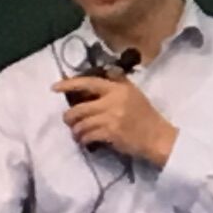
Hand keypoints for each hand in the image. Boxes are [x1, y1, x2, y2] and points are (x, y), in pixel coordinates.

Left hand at [57, 75, 179, 165]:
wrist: (157, 136)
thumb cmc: (145, 114)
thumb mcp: (134, 93)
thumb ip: (118, 82)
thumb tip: (104, 71)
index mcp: (118, 89)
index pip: (89, 83)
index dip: (70, 84)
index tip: (55, 87)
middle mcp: (113, 102)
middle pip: (79, 108)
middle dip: (69, 117)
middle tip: (68, 120)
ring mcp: (111, 118)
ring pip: (81, 124)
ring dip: (76, 131)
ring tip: (78, 133)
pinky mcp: (110, 134)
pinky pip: (87, 136)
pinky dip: (83, 140)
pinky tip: (85, 141)